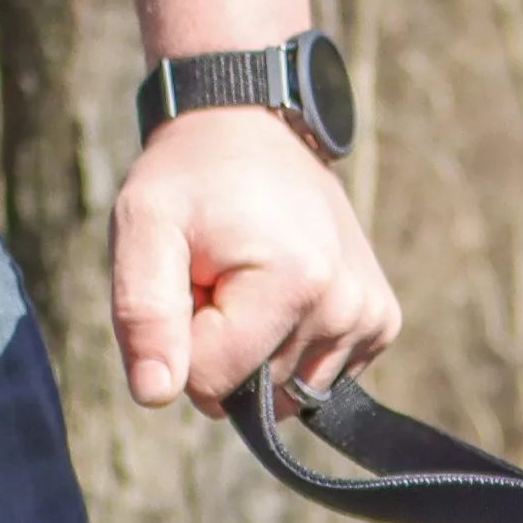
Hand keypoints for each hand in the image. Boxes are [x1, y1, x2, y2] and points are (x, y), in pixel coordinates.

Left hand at [109, 106, 400, 416]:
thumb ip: (142, 313)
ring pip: (286, 395)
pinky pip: (317, 379)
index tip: (189, 281)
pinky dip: (290, 349)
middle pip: (254, 394)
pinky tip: (283, 294)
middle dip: (222, 346)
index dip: (183, 341)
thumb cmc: (192, 178)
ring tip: (249, 282)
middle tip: (217, 276)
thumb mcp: (143, 226)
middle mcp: (346, 308)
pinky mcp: (380, 323)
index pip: (212, 380)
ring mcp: (369, 318)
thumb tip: (155, 394)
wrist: (254, 127)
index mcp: (295, 284)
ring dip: (255, 352)